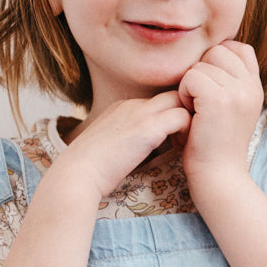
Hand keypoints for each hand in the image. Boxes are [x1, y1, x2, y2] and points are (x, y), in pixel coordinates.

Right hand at [54, 91, 191, 200]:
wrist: (79, 171)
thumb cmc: (92, 167)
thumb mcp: (110, 145)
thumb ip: (128, 140)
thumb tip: (141, 150)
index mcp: (122, 107)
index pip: (156, 100)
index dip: (168, 115)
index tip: (171, 137)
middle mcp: (132, 104)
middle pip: (170, 94)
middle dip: (183, 111)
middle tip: (183, 136)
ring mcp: (140, 113)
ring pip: (179, 101)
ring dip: (187, 121)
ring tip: (182, 144)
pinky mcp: (148, 127)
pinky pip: (182, 117)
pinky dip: (187, 131)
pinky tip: (180, 149)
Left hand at [179, 40, 264, 193]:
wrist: (218, 175)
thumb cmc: (215, 144)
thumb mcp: (231, 107)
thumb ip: (229, 81)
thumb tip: (210, 53)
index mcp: (255, 86)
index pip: (237, 47)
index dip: (217, 60)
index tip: (210, 88)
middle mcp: (251, 86)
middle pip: (216, 51)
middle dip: (201, 72)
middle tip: (201, 102)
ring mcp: (238, 91)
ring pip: (200, 65)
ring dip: (190, 87)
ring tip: (197, 112)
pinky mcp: (219, 99)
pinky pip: (190, 77)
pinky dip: (184, 95)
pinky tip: (191, 115)